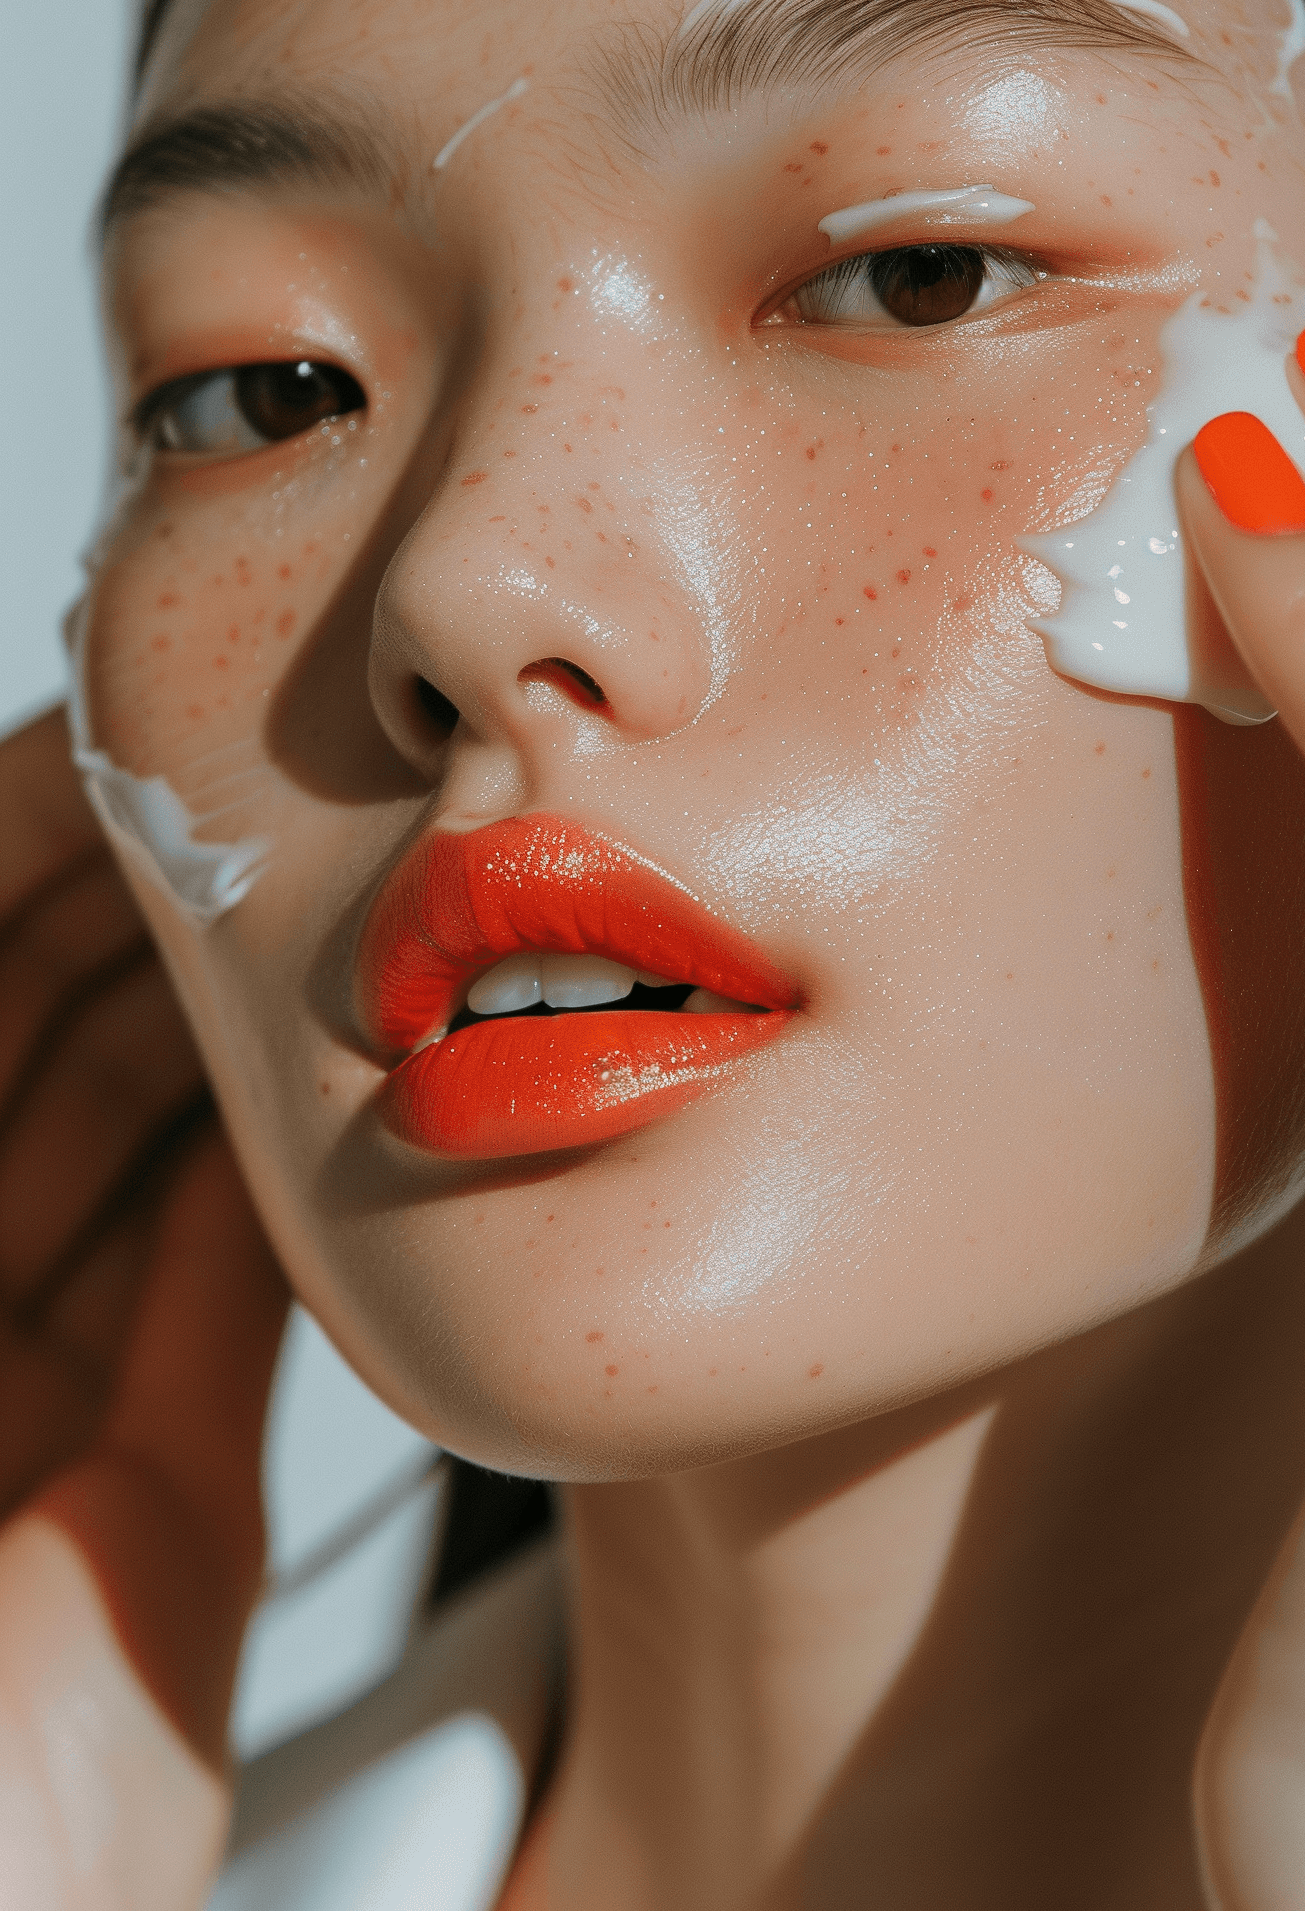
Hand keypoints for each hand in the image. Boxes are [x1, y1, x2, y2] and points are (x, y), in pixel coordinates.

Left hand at [0, 707, 287, 1910]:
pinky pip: (228, 1287)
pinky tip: (335, 1078)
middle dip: (131, 908)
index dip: (6, 844)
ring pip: (133, 1146)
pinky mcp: (159, 1498)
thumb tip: (77, 924)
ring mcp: (19, 1407)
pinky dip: (286, 1172)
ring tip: (318, 898)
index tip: (112, 742)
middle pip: (24, 1043)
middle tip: (255, 794)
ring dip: (225, 1020)